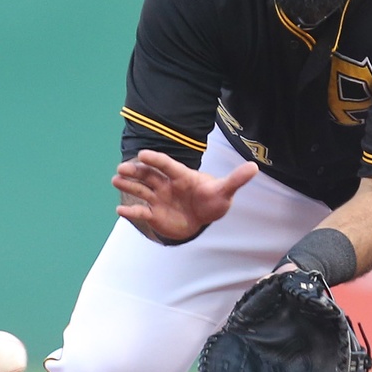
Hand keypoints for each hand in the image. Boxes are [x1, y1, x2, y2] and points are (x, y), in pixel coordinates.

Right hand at [112, 150, 257, 242]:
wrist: (203, 217)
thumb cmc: (213, 200)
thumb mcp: (225, 190)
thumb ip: (236, 179)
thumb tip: (255, 167)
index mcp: (182, 176)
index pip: (167, 165)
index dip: (156, 160)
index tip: (143, 154)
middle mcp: (167, 185)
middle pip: (149, 176)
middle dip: (135, 172)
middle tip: (121, 168)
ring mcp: (159, 198)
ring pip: (141, 190)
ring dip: (129, 186)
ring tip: (116, 180)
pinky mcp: (154, 213)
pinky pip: (141, 212)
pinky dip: (131, 212)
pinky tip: (120, 212)